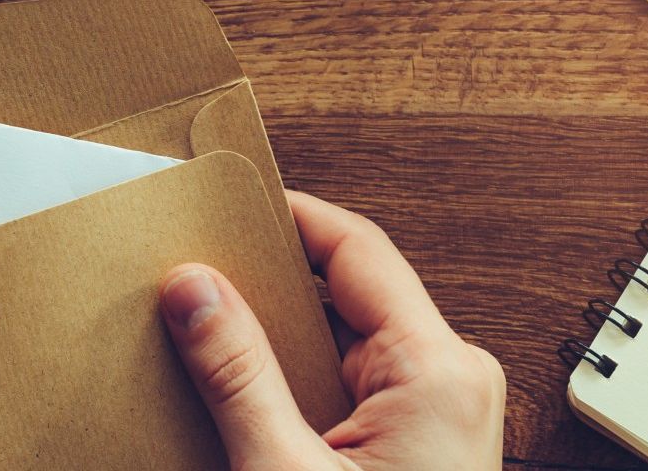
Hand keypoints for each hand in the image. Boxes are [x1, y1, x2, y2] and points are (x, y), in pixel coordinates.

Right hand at [159, 190, 504, 469]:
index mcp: (437, 370)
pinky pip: (350, 394)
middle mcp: (451, 383)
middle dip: (268, 285)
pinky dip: (293, 388)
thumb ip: (235, 373)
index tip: (229, 201)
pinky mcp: (417, 452)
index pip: (355, 250)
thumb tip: (196, 290)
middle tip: (199, 271)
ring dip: (274, 342)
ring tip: (206, 335)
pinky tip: (238, 397)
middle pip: (347, 297)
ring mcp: (439, 418)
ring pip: (343, 348)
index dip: (288, 217)